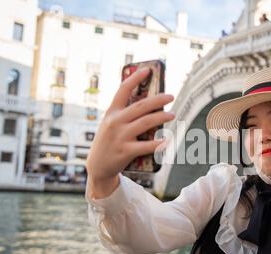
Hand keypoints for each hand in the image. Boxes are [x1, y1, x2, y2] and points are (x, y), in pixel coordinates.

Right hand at [86, 68, 174, 192]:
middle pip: (140, 106)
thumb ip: (125, 113)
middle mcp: (115, 122)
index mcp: (111, 112)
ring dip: (161, 117)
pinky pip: (145, 146)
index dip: (135, 78)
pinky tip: (167, 140)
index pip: (123, 90)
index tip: (147, 70)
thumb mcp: (110, 124)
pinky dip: (158, 143)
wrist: (97, 166)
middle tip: (171, 96)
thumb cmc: (109, 141)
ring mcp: (120, 137)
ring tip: (173, 114)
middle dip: (157, 99)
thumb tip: (149, 103)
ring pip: (145, 123)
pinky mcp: (125, 151)